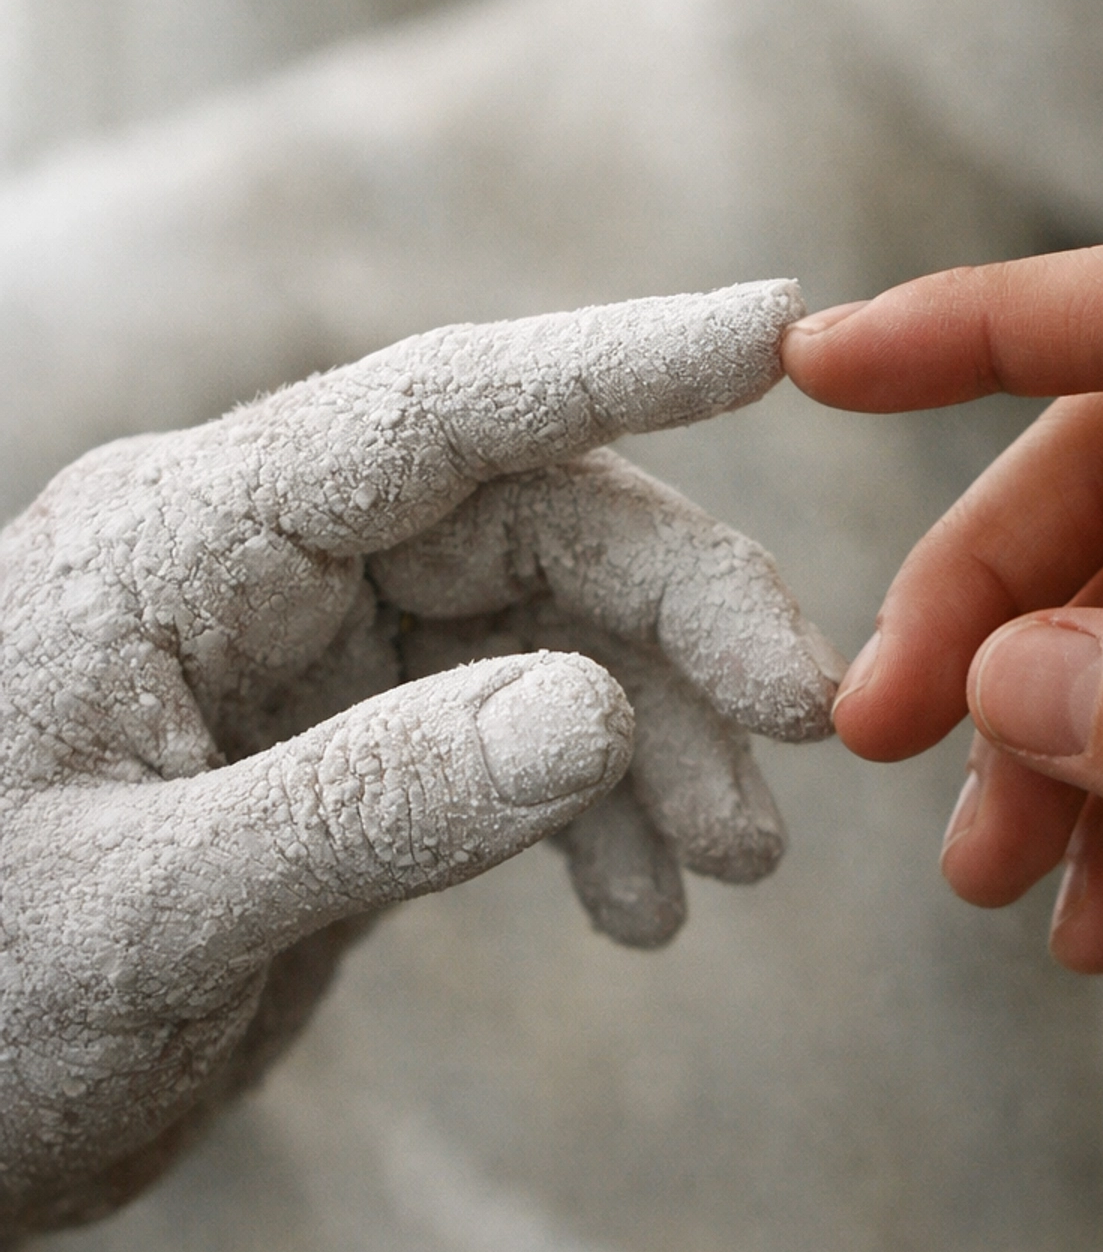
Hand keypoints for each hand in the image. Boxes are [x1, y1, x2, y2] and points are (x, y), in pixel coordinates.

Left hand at [0, 284, 839, 1235]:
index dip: (614, 359)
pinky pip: (517, 732)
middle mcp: (261, 566)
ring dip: (661, 729)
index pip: (434, 410)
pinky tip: (642, 911)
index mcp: (187, 542)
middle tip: (804, 731)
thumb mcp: (148, 920)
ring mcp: (310, 655)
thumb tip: (593, 714)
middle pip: (532, 520)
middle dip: (683, 613)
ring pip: (548, 627)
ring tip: (734, 864)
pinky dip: (600, 806)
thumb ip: (361, 811)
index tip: (777, 331)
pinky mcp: (347, 749)